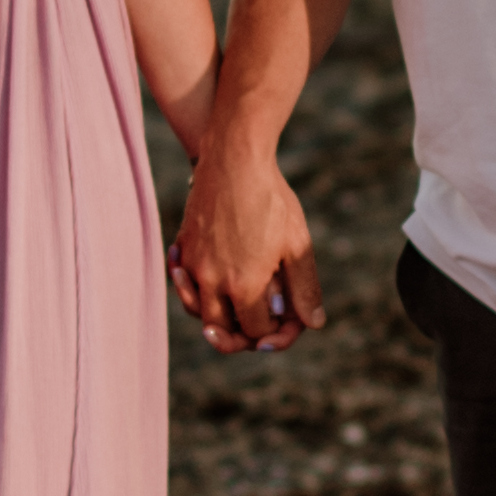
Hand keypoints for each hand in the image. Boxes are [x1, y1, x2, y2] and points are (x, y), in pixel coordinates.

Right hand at [171, 146, 320, 353]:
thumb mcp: (297, 243)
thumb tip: (313, 323)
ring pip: (197, 310)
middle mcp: (212, 281)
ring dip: (214, 317)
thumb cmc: (271, 199)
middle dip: (239, 337)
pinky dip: (194, 291)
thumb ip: (305, 288)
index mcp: (245, 286)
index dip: (274, 333)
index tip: (283, 321)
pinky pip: (184, 283)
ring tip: (229, 314)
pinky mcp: (182, 246)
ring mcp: (192, 265)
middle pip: (220, 331)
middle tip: (253, 333)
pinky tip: (206, 284)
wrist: (234, 158)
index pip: (256, 331)